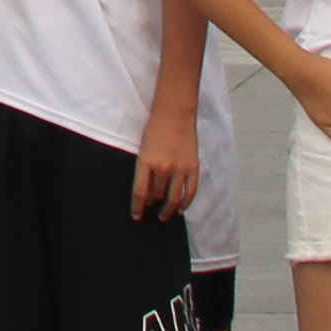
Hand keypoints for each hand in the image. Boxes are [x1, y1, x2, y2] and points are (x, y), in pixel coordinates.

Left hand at [131, 104, 198, 223]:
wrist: (174, 114)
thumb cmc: (155, 129)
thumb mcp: (143, 149)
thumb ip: (144, 170)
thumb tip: (146, 193)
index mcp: (146, 162)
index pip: (140, 192)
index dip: (137, 207)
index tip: (136, 216)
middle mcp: (163, 167)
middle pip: (157, 195)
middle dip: (152, 203)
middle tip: (151, 207)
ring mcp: (180, 169)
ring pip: (174, 198)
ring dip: (168, 210)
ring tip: (164, 215)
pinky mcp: (193, 168)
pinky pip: (190, 192)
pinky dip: (185, 203)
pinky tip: (180, 209)